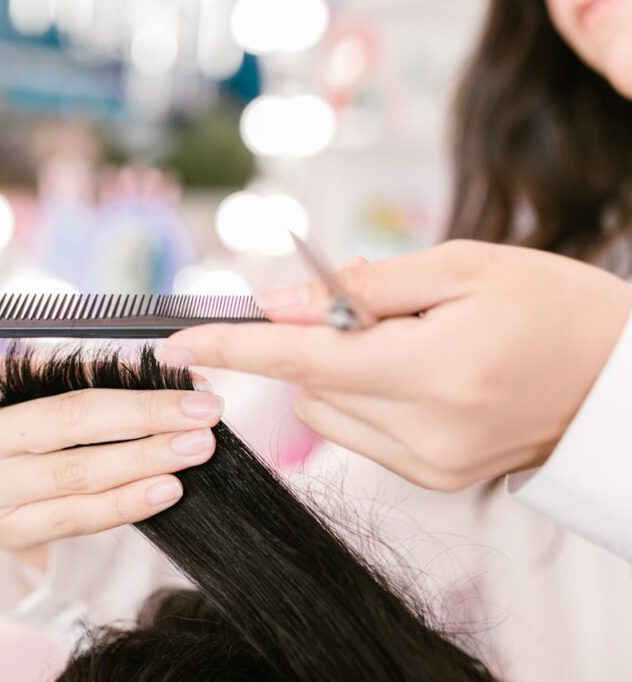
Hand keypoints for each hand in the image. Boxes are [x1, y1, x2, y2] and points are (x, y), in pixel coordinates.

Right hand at [0, 359, 222, 569]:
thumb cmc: (21, 424)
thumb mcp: (37, 389)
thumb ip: (93, 376)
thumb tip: (172, 371)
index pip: (54, 375)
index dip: (122, 376)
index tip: (184, 377)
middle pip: (68, 423)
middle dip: (144, 416)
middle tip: (204, 412)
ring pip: (76, 475)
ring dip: (144, 460)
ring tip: (195, 449)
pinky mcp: (7, 532)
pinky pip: (77, 518)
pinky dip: (126, 503)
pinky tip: (167, 489)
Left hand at [156, 240, 631, 490]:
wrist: (619, 379)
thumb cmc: (549, 305)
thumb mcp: (461, 267)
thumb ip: (363, 287)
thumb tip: (278, 303)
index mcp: (435, 370)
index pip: (302, 359)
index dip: (232, 348)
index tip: (176, 345)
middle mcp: (427, 431)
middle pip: (308, 386)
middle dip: (319, 344)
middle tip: (385, 316)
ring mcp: (430, 465)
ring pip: (326, 413)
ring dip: (341, 373)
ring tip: (412, 349)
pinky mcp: (434, 479)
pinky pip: (359, 434)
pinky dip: (367, 399)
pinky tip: (422, 380)